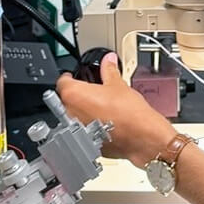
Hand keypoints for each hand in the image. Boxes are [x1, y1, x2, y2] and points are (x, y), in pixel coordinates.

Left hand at [55, 54, 174, 167]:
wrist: (140, 136)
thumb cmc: (128, 112)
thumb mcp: (118, 84)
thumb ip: (109, 70)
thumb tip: (108, 61)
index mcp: (74, 95)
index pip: (62, 81)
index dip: (70, 77)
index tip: (75, 76)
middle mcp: (70, 113)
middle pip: (67, 100)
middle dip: (79, 96)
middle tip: (94, 92)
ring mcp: (76, 130)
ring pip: (74, 116)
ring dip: (83, 111)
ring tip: (101, 108)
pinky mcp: (85, 142)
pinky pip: (83, 130)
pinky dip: (90, 125)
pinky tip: (104, 122)